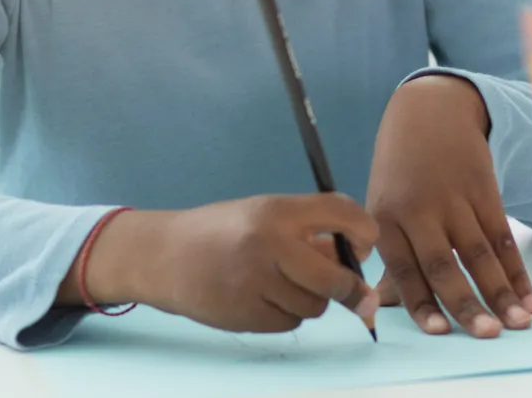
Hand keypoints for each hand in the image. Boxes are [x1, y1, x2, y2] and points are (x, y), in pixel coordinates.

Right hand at [78, 196, 379, 333]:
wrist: (165, 256)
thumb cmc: (221, 231)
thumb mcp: (263, 214)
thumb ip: (306, 231)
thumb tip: (355, 256)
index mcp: (277, 211)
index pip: (342, 214)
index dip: (365, 232)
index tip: (366, 245)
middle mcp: (270, 244)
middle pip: (335, 277)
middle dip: (353, 289)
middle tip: (361, 295)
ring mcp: (257, 282)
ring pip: (316, 305)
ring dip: (313, 300)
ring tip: (286, 284)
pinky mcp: (248, 314)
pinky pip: (291, 322)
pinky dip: (288, 314)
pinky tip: (265, 298)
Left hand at [366, 74, 531, 336]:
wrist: (428, 109)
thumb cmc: (400, 168)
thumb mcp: (382, 203)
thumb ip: (390, 255)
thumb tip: (383, 307)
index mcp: (385, 216)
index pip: (405, 268)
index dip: (421, 302)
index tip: (440, 333)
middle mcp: (418, 209)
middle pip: (444, 263)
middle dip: (467, 302)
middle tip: (487, 334)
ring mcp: (453, 197)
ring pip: (479, 253)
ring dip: (502, 291)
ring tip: (518, 323)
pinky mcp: (482, 188)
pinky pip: (502, 235)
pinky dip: (517, 269)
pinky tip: (528, 296)